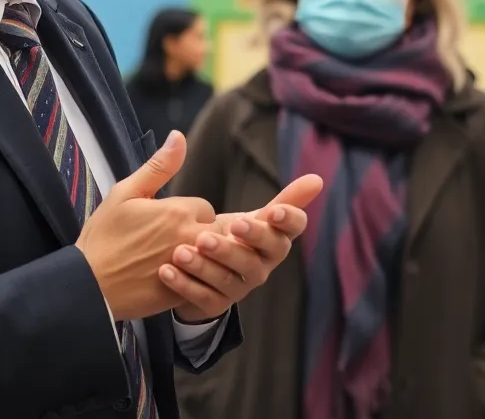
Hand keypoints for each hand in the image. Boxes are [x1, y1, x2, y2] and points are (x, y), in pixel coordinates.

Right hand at [76, 131, 216, 320]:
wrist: (87, 286)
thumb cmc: (102, 238)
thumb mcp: (124, 194)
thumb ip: (158, 166)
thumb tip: (179, 136)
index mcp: (177, 212)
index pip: (205, 207)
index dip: (192, 213)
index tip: (173, 221)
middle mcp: (188, 238)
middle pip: (219, 232)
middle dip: (206, 234)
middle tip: (182, 240)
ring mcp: (188, 268)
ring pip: (216, 258)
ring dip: (206, 257)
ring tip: (185, 260)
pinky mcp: (183, 293)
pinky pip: (205, 282)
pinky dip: (197, 280)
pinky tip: (178, 280)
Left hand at [161, 174, 323, 322]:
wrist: (202, 274)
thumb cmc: (231, 236)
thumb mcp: (254, 216)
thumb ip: (281, 196)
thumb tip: (318, 178)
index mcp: (274, 238)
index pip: (293, 229)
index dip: (288, 221)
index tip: (273, 211)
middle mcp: (263, 264)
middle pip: (263, 255)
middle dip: (249, 240)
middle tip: (230, 226)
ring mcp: (240, 287)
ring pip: (230, 277)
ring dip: (207, 264)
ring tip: (182, 250)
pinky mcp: (216, 305)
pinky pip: (202, 296)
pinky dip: (185, 284)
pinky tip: (167, 270)